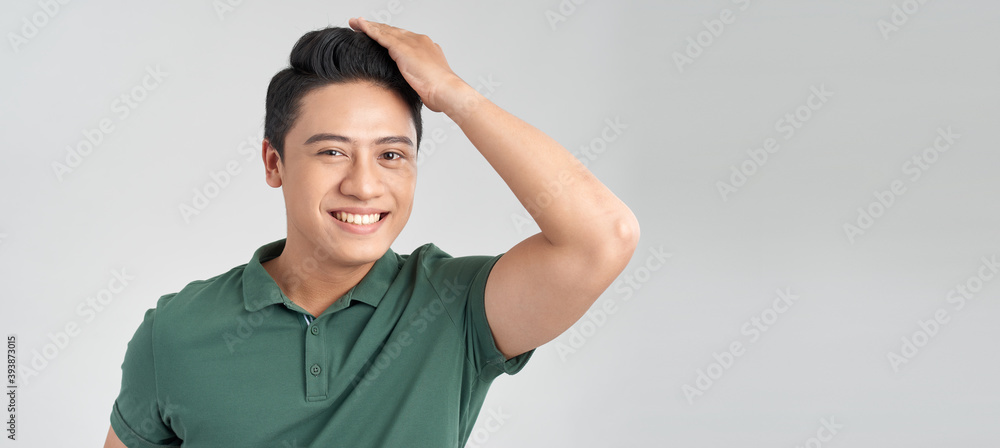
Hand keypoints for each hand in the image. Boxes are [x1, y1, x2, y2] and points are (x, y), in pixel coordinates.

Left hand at [348, 16, 471, 113]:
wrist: (447, 91)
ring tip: (355, 22)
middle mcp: (419, 41)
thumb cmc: (441, 92)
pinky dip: (370, 30)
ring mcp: (411, 43)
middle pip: (393, 31)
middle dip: (377, 27)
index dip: (389, 35)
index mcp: (426, 48)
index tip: (379, 35)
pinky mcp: (403, 48)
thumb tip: (415, 85)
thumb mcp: (428, 82)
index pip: (403, 38)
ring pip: (385, 31)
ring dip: (369, 26)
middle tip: (361, 24)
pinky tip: (360, 27)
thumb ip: (419, 78)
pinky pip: (382, 36)